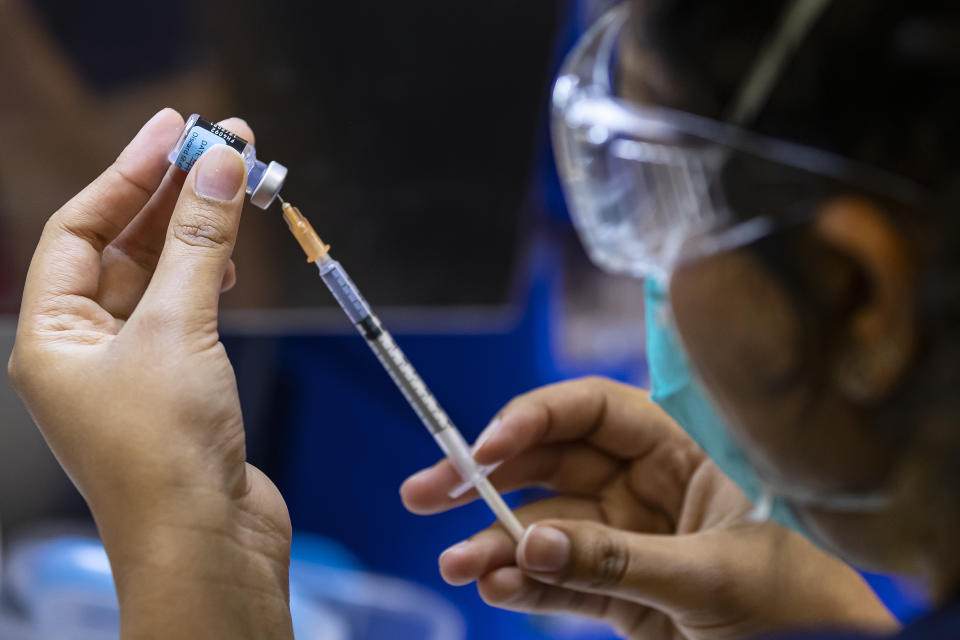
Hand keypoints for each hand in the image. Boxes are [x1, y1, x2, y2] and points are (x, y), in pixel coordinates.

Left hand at [8, 109, 292, 637]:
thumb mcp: (178, 328)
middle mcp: (85, 351)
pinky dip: (212, 277)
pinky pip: (189, 311)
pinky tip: (233, 257)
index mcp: (52, 338)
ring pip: (161, 278)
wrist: (209, 544)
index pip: (79, 230)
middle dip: (171, 196)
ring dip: (198, 233)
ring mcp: (135, 369)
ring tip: (237, 188)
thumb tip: (221, 166)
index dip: (127, 174)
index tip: (176, 131)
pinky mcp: (181, 386)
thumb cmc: (166, 455)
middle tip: (222, 147)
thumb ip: (199, 242)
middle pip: (122, 248)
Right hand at [401, 377, 896, 638]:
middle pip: (552, 463)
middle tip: (427, 489)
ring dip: (496, 542)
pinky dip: (525, 585)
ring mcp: (630, 540)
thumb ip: (619, 561)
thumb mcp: (713, 576)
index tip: (482, 445)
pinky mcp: (621, 592)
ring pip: (547, 526)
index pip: (595, 412)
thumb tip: (532, 542)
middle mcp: (649, 487)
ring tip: (456, 563)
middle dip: (488, 476)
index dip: (535, 418)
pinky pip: (561, 580)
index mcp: (685, 452)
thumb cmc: (800, 605)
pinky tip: (492, 586)